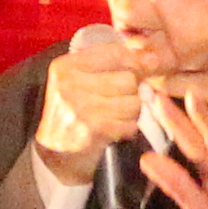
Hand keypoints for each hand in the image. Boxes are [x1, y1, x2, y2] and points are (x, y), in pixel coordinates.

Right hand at [35, 26, 144, 182]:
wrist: (55, 155)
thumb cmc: (73, 114)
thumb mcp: (79, 82)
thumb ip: (111, 65)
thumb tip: (152, 59)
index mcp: (65, 66)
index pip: (113, 53)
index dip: (135, 61)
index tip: (145, 68)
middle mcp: (70, 84)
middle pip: (128, 79)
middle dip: (132, 92)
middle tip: (119, 103)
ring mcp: (81, 107)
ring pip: (133, 102)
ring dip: (131, 113)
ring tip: (116, 117)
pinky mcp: (93, 129)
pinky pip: (130, 123)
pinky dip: (128, 129)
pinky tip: (115, 131)